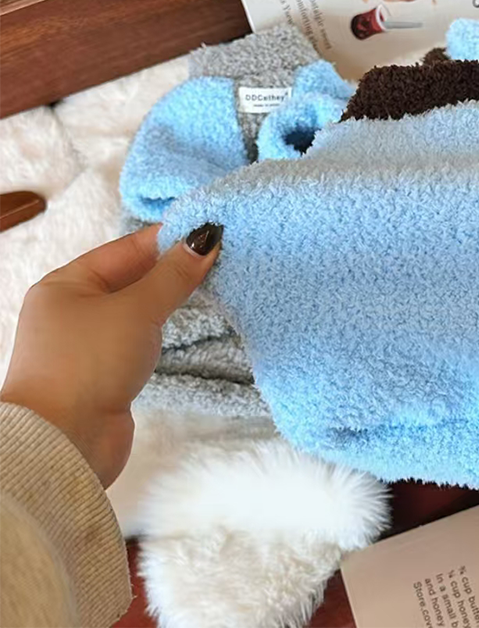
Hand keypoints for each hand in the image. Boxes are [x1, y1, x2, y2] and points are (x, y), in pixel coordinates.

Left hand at [0, 223, 221, 487]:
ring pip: (136, 308)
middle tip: (219, 256)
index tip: (208, 230)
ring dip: (168, 298)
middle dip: (172, 268)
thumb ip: (173, 275)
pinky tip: (185, 322)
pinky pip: (138, 336)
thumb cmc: (91, 362)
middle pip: (131, 277)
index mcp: (66, 283)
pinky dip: (161, 327)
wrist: (65, 442)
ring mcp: (88, 342)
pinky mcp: (104, 371)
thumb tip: (206, 237)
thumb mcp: (136, 310)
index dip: (168, 238)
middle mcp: (73, 309)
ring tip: (210, 283)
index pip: (126, 249)